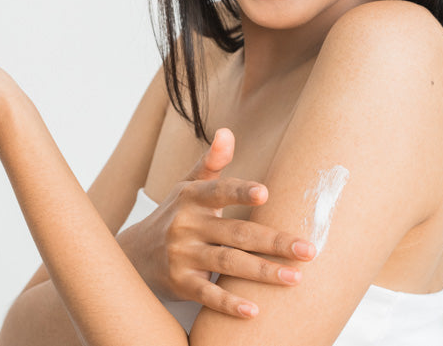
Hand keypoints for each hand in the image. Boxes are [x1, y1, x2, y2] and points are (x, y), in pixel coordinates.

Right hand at [116, 128, 317, 318]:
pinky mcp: (179, 283)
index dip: (240, 191)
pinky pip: (207, 294)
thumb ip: (211, 163)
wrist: (133, 255)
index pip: (218, 191)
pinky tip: (254, 310)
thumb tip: (227, 132)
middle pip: (236, 232)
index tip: (265, 193)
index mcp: (191, 198)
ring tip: (295, 279)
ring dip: (262, 272)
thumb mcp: (186, 187)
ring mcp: (181, 255)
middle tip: (309, 250)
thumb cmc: (173, 216)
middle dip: (274, 241)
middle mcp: (185, 225)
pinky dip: (229, 304)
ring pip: (227, 263)